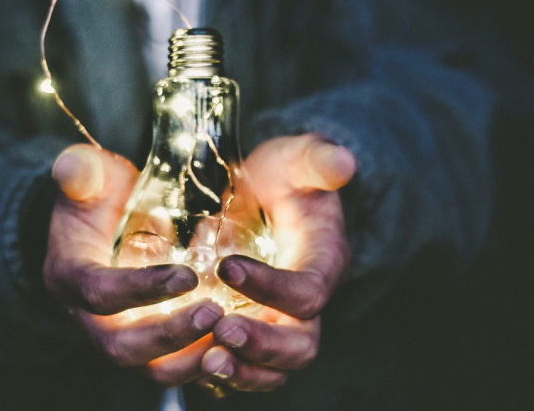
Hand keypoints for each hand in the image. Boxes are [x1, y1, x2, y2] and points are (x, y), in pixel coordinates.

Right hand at [44, 144, 224, 383]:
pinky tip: (236, 345)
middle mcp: (89, 317)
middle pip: (122, 346)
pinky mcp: (147, 343)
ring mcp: (119, 334)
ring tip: (232, 335)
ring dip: (190, 359)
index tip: (187, 276)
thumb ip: (82, 171)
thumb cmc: (99, 197)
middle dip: (169, 336)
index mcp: (70, 276)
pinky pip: (172, 366)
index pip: (99, 293)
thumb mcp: (89, 176)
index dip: (140, 289)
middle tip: (214, 313)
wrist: (102, 223)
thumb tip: (72, 166)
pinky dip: (204, 363)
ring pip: (150, 368)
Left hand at [197, 134, 356, 395]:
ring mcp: (278, 322)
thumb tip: (343, 162)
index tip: (227, 267)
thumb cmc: (283, 176)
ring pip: (273, 369)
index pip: (308, 292)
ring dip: (242, 371)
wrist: (266, 193)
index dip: (272, 287)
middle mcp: (304, 303)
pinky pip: (244, 367)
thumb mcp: (297, 159)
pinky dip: (222, 375)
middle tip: (221, 331)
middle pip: (299, 345)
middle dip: (262, 345)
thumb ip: (317, 160)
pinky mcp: (253, 329)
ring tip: (206, 361)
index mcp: (322, 263)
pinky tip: (190, 363)